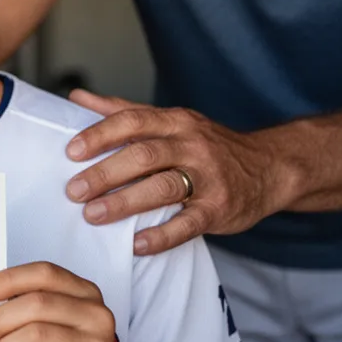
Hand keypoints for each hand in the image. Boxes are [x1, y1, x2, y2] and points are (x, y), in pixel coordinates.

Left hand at [65, 89, 290, 254]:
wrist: (269, 168)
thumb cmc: (207, 145)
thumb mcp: (170, 121)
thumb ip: (122, 111)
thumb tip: (77, 97)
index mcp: (175, 122)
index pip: (132, 122)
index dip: (101, 135)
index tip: (71, 151)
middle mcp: (191, 145)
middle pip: (144, 155)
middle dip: (105, 173)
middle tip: (74, 191)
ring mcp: (208, 178)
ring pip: (163, 187)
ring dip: (125, 202)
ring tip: (93, 216)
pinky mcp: (219, 208)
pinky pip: (188, 223)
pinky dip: (162, 235)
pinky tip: (137, 244)